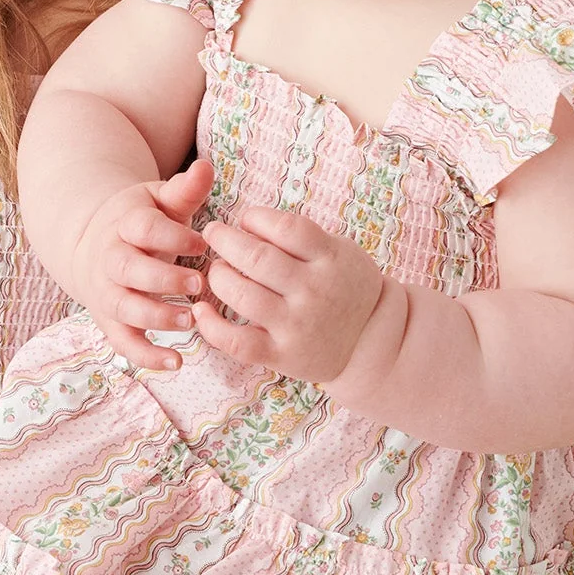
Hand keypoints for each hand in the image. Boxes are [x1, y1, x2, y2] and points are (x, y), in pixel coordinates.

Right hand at [69, 157, 214, 370]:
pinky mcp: (110, 319)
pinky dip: (146, 354)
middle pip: (128, 269)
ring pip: (123, 306)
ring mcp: (107, 291)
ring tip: (191, 321)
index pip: (142, 228)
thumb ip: (185, 189)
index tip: (201, 242)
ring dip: (156, 315)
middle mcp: (110, 259)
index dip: (171, 235)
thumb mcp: (160, 201)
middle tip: (199, 283)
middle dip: (163, 278)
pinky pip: (123, 341)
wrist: (93, 245)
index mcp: (124, 225)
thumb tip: (206, 167)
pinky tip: (177, 362)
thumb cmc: (143, 221)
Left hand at [194, 205, 384, 380]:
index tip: (245, 220)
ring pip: (242, 296)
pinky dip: (211, 326)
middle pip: (257, 259)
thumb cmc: (345, 285)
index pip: (285, 228)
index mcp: (331, 259)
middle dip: (225, 239)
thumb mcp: (339, 251)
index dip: (256, 218)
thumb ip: (300, 236)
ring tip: (217, 270)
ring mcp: (297, 326)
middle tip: (213, 233)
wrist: (372, 342)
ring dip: (219, 276)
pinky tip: (201, 310)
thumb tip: (246, 221)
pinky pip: (238, 342)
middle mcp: (314, 292)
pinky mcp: (282, 355)